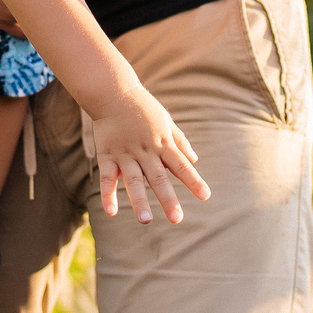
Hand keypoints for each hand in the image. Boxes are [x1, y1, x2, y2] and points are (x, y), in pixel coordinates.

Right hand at [92, 83, 210, 223]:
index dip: (193, 181)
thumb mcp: (165, 121)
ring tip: (146, 220)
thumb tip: (195, 159)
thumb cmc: (142, 107)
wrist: (113, 91)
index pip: (181, 165)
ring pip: (133, 180)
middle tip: (177, 218)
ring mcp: (125, 154)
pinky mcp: (107, 155)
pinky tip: (111, 212)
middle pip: (158, 177)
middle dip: (168, 198)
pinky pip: (107, 177)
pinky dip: (108, 194)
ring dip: (139, 200)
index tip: (205, 196)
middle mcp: (145, 151)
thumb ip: (179, 141)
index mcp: (162, 143)